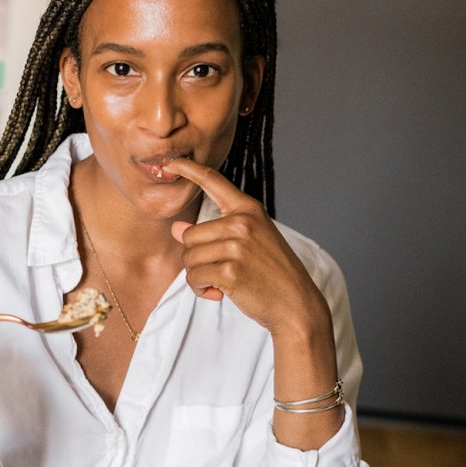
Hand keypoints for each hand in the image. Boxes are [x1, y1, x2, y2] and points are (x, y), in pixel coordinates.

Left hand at [165, 157, 331, 342]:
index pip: (213, 181)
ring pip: (189, 258)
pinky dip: (201, 290)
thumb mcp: (248, 244)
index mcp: (248, 209)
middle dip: (196, 258)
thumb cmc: (271, 274)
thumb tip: (176, 229)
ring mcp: (237, 246)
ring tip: (220, 283)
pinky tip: (219, 293)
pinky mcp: (231, 271)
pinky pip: (195, 277)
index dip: (188, 168)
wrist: (295, 304)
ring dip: (198, 277)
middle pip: (189, 235)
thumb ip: (213, 233)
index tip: (170, 162)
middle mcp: (242, 223)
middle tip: (218, 271)